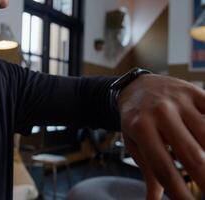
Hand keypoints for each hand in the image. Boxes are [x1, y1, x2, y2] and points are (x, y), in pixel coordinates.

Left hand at [117, 74, 204, 199]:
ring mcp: (179, 101)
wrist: (136, 87)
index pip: (163, 168)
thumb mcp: (134, 143)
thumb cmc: (135, 120)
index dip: (179, 192)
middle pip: (190, 153)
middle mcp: (160, 114)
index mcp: (141, 129)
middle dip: (204, 178)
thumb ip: (148, 171)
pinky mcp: (194, 92)